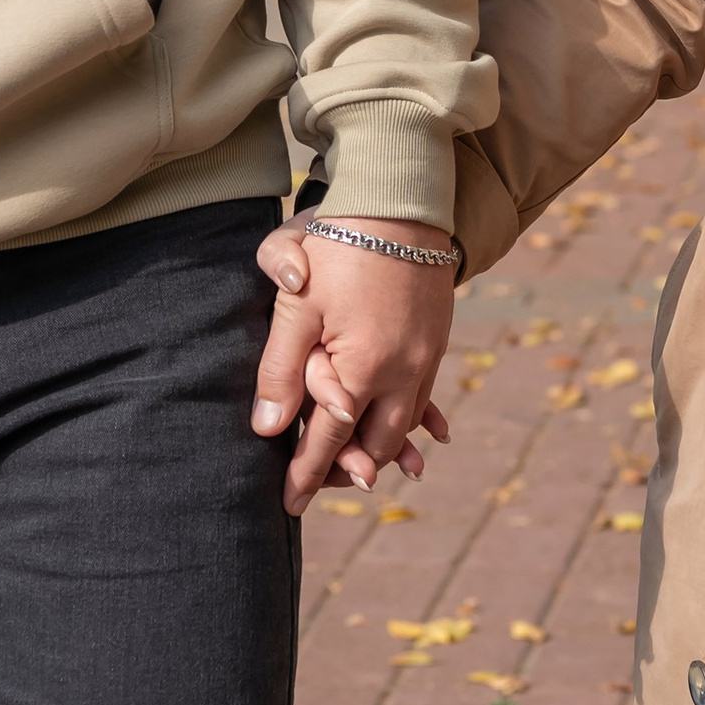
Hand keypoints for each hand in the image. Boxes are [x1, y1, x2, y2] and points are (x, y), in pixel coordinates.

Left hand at [252, 218, 455, 516]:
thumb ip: (282, 369)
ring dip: (385, 450)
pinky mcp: (436, 337)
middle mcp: (403, 372)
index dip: (307, 474)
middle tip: (321, 488)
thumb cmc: (341, 245)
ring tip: (367, 474)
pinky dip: (419, 420)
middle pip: (376, 443)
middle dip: (348, 470)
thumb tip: (268, 429)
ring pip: (406, 423)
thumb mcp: (298, 304)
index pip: (330, 440)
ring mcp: (426, 356)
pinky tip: (429, 437)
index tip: (288, 505)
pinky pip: (428, 396)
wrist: (401, 199)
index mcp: (365, 370)